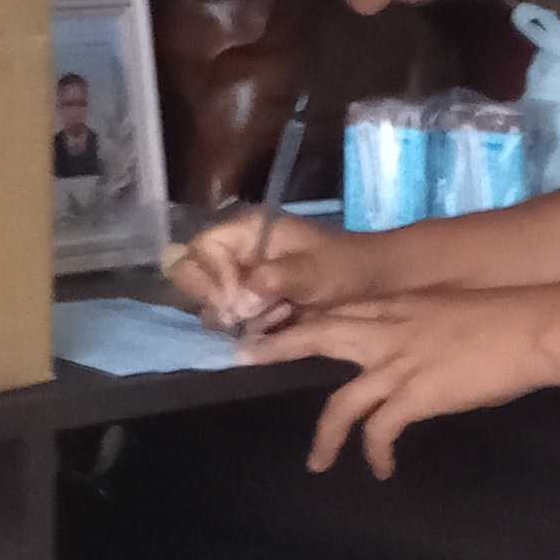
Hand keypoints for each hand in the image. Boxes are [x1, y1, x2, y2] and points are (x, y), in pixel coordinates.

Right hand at [169, 206, 360, 339]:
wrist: (369, 284)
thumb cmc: (344, 266)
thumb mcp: (314, 270)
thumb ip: (274, 279)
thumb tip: (241, 299)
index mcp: (247, 231)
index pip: (200, 248)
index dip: (211, 276)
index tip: (236, 300)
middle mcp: (235, 252)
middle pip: (190, 273)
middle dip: (214, 298)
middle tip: (240, 317)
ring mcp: (239, 278)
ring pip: (208, 302)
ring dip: (235, 317)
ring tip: (274, 316)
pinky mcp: (248, 303)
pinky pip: (229, 320)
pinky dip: (247, 329)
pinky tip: (276, 324)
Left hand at [276, 292, 554, 475]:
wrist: (534, 327)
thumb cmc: (505, 319)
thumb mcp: (448, 313)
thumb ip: (422, 330)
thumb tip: (415, 354)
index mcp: (396, 306)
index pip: (337, 310)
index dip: (303, 319)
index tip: (277, 327)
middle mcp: (387, 330)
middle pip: (317, 336)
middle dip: (278, 348)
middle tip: (243, 357)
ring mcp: (399, 364)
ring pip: (341, 403)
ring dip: (324, 436)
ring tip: (316, 462)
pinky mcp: (416, 395)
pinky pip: (379, 431)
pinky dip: (375, 453)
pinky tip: (380, 468)